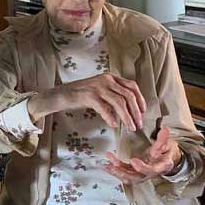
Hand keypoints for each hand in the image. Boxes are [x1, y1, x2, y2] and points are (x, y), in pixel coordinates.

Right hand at [27, 72, 145, 131]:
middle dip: (136, 111)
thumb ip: (113, 94)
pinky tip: (114, 125)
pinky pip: (105, 108)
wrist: (61, 94)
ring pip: (119, 102)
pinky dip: (111, 117)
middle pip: (128, 95)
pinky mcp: (89, 96)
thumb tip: (129, 109)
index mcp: (110, 77)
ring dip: (127, 117)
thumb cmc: (81, 95)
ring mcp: (97, 87)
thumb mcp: (99, 90)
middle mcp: (106, 79)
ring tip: (130, 127)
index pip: (131, 85)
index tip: (143, 112)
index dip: (140, 99)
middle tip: (139, 124)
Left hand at [103, 127, 182, 183]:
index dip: (142, 167)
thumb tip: (165, 129)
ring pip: (128, 177)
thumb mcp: (167, 145)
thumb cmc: (167, 152)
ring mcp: (141, 174)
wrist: (167, 160)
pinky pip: (124, 173)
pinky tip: (106, 166)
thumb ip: (164, 139)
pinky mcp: (134, 171)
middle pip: (136, 177)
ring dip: (117, 172)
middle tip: (113, 165)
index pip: (151, 170)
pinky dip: (115, 170)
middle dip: (123, 172)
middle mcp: (149, 173)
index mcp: (159, 167)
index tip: (133, 161)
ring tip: (107, 165)